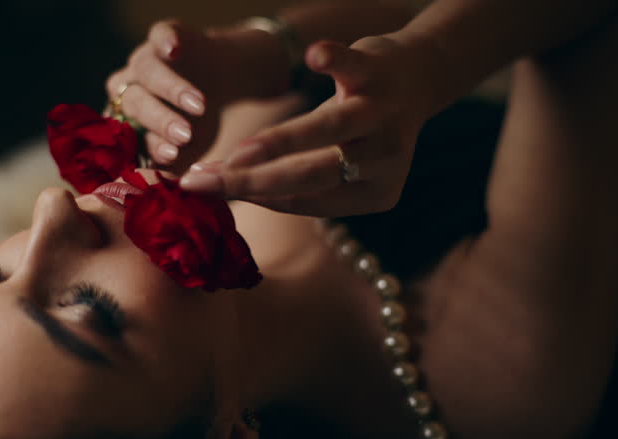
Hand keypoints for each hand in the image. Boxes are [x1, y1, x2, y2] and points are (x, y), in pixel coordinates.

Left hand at [106, 21, 286, 172]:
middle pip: (135, 103)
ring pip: (148, 72)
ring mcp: (143, 59)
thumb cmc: (199, 122)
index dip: (150, 146)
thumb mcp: (190, 148)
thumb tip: (173, 192)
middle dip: (160, 120)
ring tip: (199, 106)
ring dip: (172, 89)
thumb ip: (177, 166)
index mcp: (126, 121)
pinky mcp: (162, 35)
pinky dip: (166, 41)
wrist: (221, 78)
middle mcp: (129, 88)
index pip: (131, 136)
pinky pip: (160, 34)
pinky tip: (174, 51)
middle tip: (185, 135)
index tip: (172, 156)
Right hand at [180, 34, 439, 216]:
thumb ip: (292, 182)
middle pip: (311, 176)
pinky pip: (352, 66)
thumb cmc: (360, 130)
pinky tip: (314, 57)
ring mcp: (383, 113)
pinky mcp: (378, 70)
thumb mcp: (334, 162)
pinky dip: (333, 60)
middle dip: (250, 181)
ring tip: (237, 152)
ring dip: (279, 141)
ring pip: (329, 129)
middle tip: (200, 182)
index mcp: (374, 193)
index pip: (304, 201)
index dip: (251, 196)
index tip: (202, 189)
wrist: (417, 78)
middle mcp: (384, 159)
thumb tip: (223, 193)